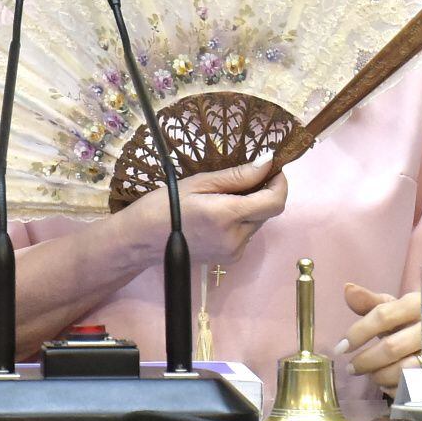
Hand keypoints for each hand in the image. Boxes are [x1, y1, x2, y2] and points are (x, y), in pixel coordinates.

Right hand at [124, 158, 287, 264]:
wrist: (142, 240)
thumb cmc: (164, 205)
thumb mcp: (198, 183)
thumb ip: (237, 176)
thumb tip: (267, 162)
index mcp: (227, 216)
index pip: (274, 201)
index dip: (280, 183)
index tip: (273, 168)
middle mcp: (236, 238)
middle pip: (267, 212)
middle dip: (262, 193)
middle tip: (243, 177)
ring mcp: (234, 252)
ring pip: (258, 223)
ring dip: (251, 207)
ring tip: (224, 197)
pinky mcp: (230, 259)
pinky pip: (246, 234)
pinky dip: (241, 221)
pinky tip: (218, 215)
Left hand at [338, 282, 420, 390]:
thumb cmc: (420, 318)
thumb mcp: (399, 306)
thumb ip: (372, 302)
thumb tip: (347, 289)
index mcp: (418, 303)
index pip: (383, 316)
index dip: (358, 332)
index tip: (341, 347)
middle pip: (391, 347)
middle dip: (366, 361)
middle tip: (351, 369)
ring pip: (405, 369)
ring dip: (381, 376)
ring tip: (372, 376)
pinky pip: (418, 385)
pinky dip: (398, 388)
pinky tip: (389, 385)